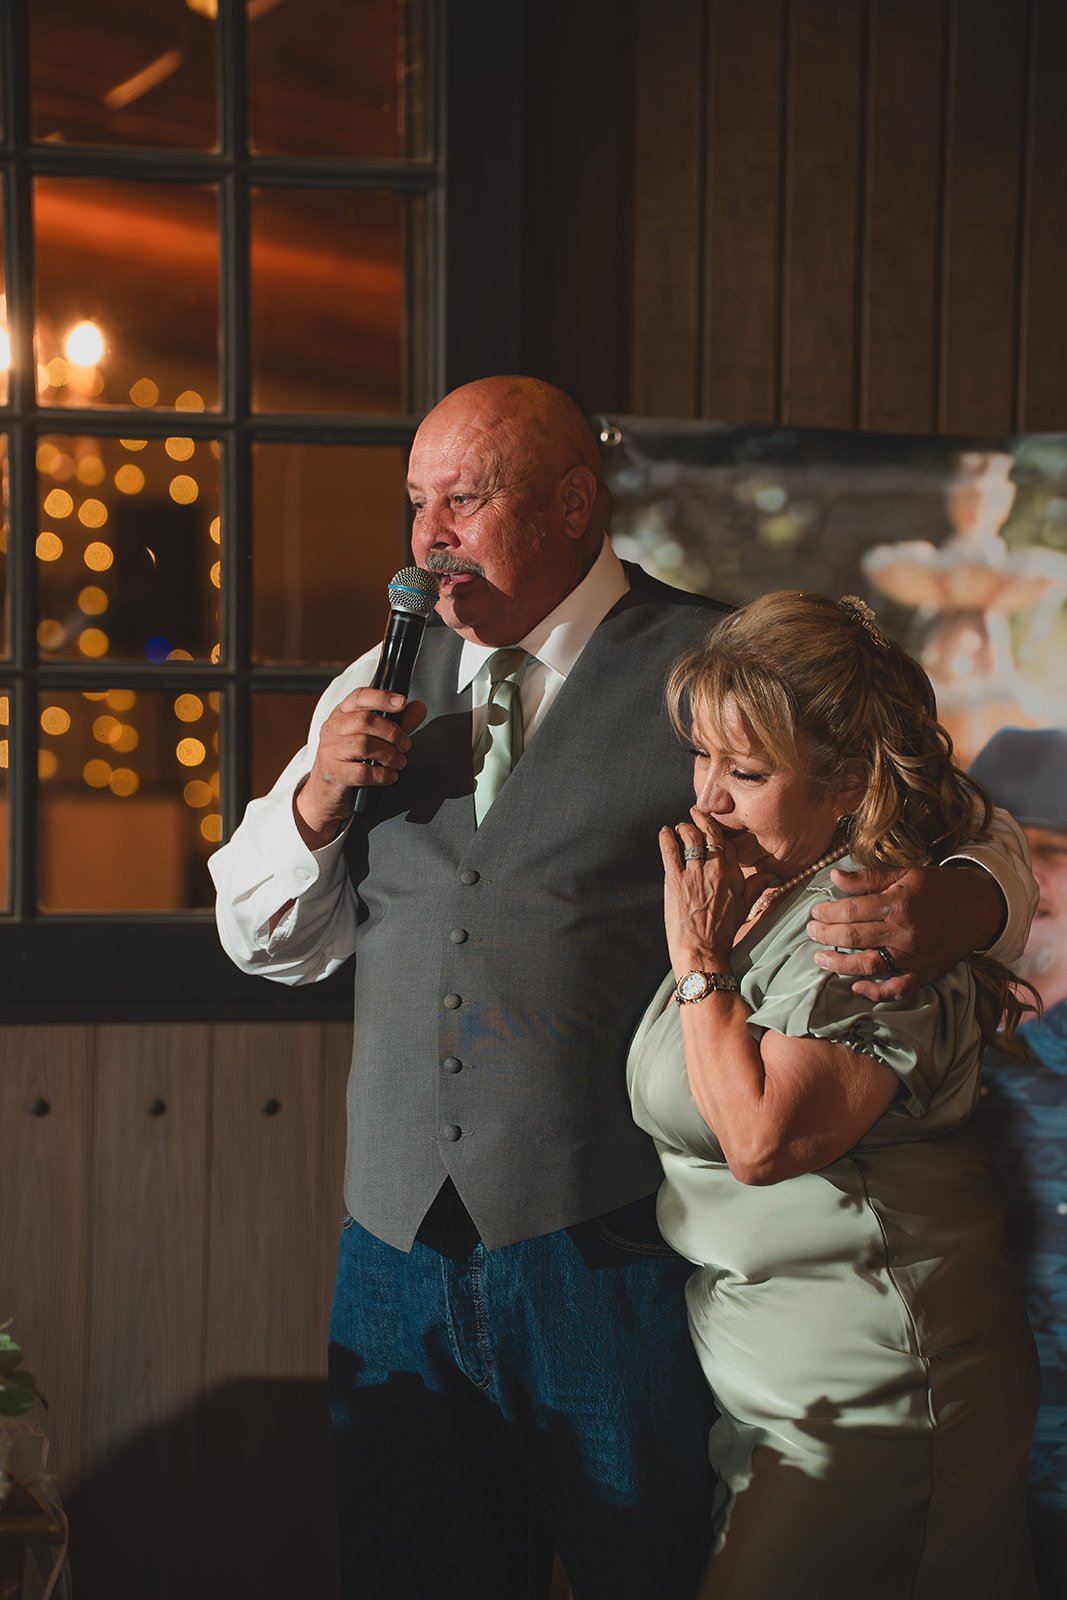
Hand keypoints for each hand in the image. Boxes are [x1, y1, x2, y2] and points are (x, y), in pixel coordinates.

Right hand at [295, 688, 426, 845]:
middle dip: (393, 732)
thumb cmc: (350, 761)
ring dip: (389, 754)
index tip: (401, 703)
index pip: (359, 696)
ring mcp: (330, 751)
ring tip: (399, 762)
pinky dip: (382, 775)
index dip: (382, 697)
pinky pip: (362, 772)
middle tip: (406, 745)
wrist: (325, 793)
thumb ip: (397, 722)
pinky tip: (390, 776)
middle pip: (365, 720)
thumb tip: (419, 708)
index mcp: (341, 714)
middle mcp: (332, 729)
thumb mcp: (372, 738)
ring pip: (364, 745)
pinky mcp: (333, 773)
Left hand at [660, 808, 772, 972]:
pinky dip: (666, 838)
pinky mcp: (675, 880)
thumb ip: (759, 886)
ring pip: (690, 838)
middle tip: (696, 812)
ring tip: (680, 827)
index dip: (719, 829)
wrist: (702, 950)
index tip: (713, 823)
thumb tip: (775, 876)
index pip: (728, 842)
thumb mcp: (746, 906)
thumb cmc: (723, 931)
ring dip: (684, 828)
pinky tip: (664, 832)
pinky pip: (670, 850)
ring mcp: (694, 874)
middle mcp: (715, 870)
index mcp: (734, 875)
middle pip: (710, 833)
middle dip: (702, 818)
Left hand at [807, 862, 1005, 999]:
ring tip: (820, 958)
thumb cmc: (939, 887)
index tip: (815, 912)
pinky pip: (896, 988)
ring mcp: (913, 956)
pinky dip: (875, 992)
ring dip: (839, 964)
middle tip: (810, 932)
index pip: (850, 911)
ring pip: (868, 965)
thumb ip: (868, 878)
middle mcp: (903, 932)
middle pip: (853, 937)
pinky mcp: (924, 973)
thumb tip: (834, 875)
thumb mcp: (906, 874)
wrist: (981, 906)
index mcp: (898, 903)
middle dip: (825, 935)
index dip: (827, 912)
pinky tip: (856, 987)